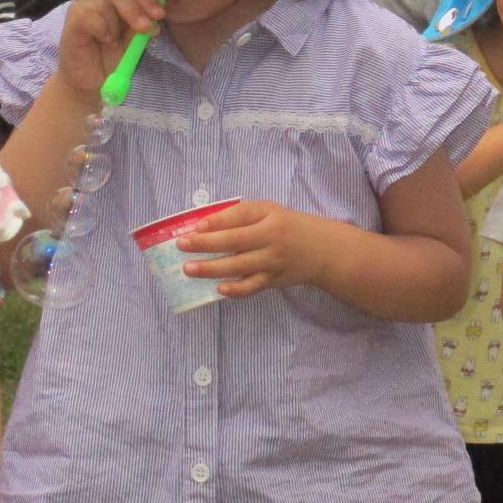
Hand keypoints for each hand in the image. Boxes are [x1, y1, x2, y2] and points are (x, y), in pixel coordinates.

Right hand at [55, 0, 161, 98]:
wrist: (89, 81)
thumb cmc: (110, 60)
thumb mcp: (131, 44)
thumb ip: (140, 29)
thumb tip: (156, 18)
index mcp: (118, 3)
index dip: (148, 1)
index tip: (160, 15)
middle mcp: (100, 0)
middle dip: (136, 10)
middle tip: (145, 28)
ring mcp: (84, 6)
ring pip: (105, 3)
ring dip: (114, 25)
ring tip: (111, 41)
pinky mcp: (72, 18)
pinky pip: (89, 15)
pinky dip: (101, 29)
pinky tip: (103, 40)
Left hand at [175, 199, 329, 297]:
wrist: (321, 250)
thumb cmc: (289, 226)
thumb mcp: (270, 211)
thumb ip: (241, 215)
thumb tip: (205, 225)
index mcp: (269, 218)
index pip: (239, 217)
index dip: (216, 222)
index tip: (194, 226)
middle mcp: (271, 240)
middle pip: (234, 242)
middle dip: (205, 244)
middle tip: (181, 246)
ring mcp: (272, 262)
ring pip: (238, 267)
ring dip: (211, 268)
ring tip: (188, 269)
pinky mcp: (273, 280)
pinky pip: (251, 287)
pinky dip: (235, 290)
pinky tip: (219, 289)